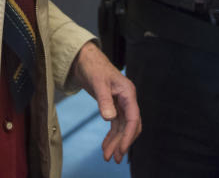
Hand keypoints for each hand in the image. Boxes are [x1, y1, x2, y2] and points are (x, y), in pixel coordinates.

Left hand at [71, 41, 141, 162]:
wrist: (85, 59)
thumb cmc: (93, 67)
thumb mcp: (98, 83)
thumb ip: (104, 100)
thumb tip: (110, 119)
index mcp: (128, 93)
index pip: (133, 119)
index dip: (128, 136)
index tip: (121, 150)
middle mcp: (127, 99)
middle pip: (130, 126)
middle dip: (123, 143)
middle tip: (114, 158)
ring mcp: (121, 103)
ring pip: (122, 127)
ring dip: (116, 142)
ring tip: (107, 157)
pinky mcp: (113, 105)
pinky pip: (115, 124)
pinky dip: (111, 135)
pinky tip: (105, 145)